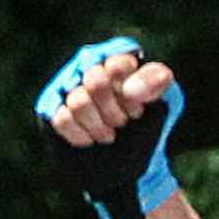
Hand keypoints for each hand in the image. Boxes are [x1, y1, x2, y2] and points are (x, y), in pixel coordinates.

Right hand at [34, 37, 185, 218]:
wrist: (132, 159)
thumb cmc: (149, 123)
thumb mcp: (165, 100)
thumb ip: (155, 82)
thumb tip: (130, 90)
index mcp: (117, 59)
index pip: (119, 64)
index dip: (130, 91)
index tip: (138, 109)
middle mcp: (89, 66)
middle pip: (96, 81)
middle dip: (114, 111)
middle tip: (123, 123)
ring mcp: (68, 86)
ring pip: (78, 101)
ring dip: (98, 126)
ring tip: (109, 135)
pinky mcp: (53, 108)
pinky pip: (62, 118)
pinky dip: (81, 135)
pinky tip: (91, 140)